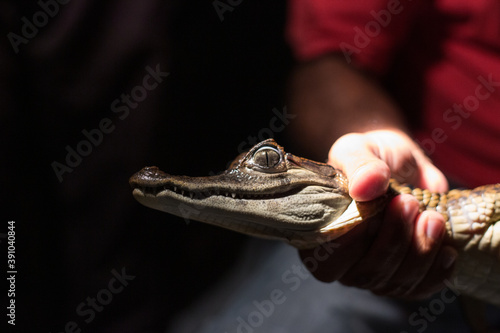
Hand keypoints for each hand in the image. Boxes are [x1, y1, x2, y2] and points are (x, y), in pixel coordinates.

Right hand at [299, 129, 458, 298]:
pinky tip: (445, 247)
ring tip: (433, 217)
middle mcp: (342, 262)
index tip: (374, 210)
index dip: (350, 243)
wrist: (396, 162)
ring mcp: (373, 273)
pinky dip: (436, 272)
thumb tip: (366, 187)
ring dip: (419, 252)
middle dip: (393, 241)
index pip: (326, 259)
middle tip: (410, 203)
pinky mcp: (403, 278)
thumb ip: (359, 166)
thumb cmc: (368, 157)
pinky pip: (420, 289)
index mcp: (319, 234)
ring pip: (396, 283)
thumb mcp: (357, 149)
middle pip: (366, 274)